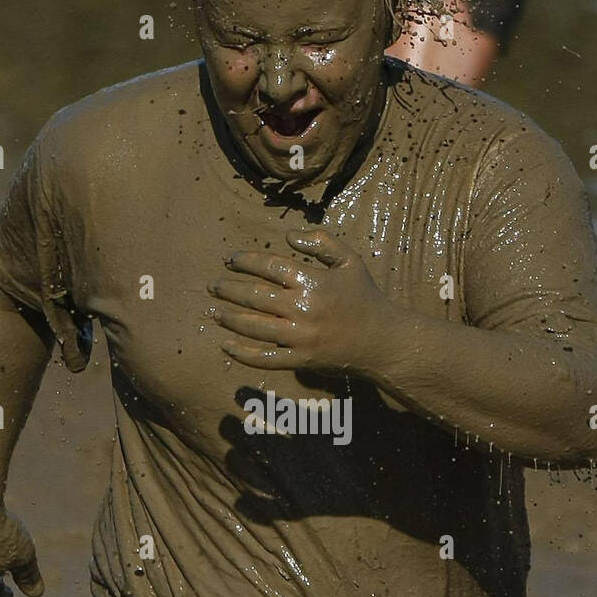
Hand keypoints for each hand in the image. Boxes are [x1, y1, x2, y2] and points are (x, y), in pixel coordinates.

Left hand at [208, 229, 391, 372]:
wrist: (383, 340)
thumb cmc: (365, 297)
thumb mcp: (350, 261)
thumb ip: (321, 243)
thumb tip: (287, 236)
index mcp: (312, 281)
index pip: (269, 267)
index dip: (246, 261)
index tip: (230, 260)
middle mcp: (302, 309)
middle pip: (255, 297)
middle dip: (229, 289)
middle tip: (213, 286)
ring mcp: (300, 337)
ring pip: (254, 327)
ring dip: (230, 319)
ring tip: (214, 312)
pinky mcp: (300, 360)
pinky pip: (266, 358)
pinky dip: (243, 354)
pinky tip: (227, 346)